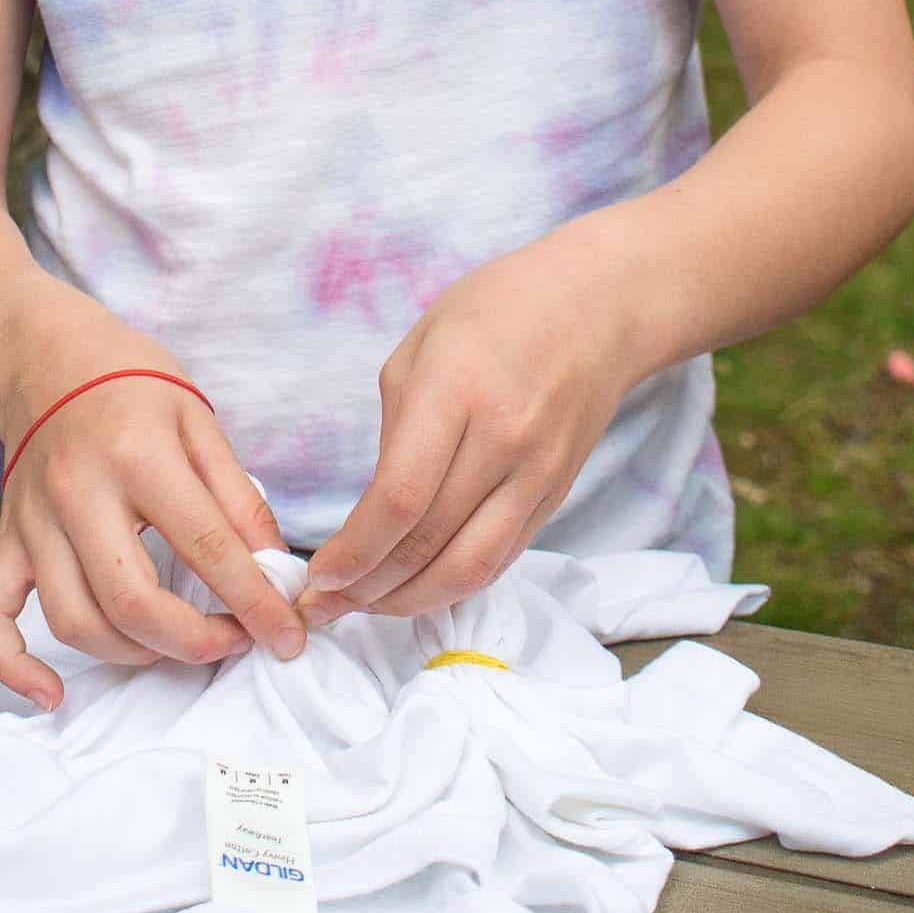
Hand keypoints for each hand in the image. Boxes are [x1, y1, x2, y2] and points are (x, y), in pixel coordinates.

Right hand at [0, 288, 308, 708]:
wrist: (45, 355)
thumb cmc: (132, 383)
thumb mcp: (198, 419)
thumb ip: (237, 495)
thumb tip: (275, 569)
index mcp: (138, 455)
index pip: (206, 547)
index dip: (255, 602)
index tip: (288, 636)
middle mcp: (78, 493)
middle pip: (132, 601)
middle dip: (194, 642)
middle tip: (234, 640)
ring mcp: (33, 522)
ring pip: (73, 621)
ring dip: (132, 654)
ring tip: (175, 644)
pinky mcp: (6, 540)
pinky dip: (14, 667)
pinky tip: (52, 695)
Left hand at [296, 231, 639, 627]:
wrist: (597, 306)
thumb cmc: (496, 311)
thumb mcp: (421, 346)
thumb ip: (395, 429)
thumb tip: (372, 513)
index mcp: (456, 390)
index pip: (400, 498)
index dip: (354, 551)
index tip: (316, 576)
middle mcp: (503, 439)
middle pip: (430, 543)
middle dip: (367, 588)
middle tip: (322, 606)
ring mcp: (538, 472)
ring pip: (470, 568)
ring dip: (410, 602)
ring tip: (365, 606)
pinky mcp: (556, 494)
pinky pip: (501, 558)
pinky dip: (454, 584)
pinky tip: (417, 588)